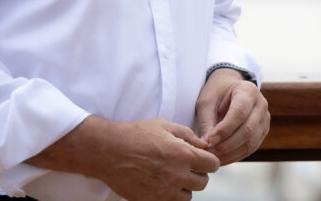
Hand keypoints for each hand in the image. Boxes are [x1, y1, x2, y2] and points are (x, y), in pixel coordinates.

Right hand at [28, 116, 218, 200]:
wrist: (108, 151)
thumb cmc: (135, 135)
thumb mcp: (164, 125)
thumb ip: (188, 135)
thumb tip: (203, 144)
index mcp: (182, 154)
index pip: (212, 164)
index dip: (210, 160)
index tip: (204, 158)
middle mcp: (176, 175)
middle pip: (203, 182)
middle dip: (198, 173)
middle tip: (187, 166)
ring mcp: (164, 191)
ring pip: (188, 196)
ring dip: (185, 187)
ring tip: (173, 175)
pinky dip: (170, 195)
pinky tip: (161, 183)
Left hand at [195, 68, 269, 163]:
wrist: (229, 89)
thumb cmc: (217, 93)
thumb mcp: (207, 102)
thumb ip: (207, 122)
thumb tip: (206, 146)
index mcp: (248, 91)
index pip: (240, 113)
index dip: (225, 129)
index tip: (210, 140)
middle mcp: (261, 105)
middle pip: (248, 130)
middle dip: (227, 145)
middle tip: (209, 152)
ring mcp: (264, 120)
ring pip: (250, 143)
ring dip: (230, 153)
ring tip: (213, 157)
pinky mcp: (262, 133)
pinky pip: (250, 148)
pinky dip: (235, 156)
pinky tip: (221, 158)